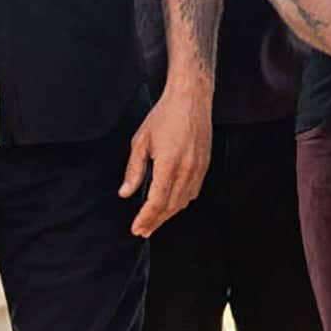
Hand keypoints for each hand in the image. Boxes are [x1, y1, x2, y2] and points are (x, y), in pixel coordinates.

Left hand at [120, 83, 211, 237]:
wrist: (190, 99)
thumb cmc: (165, 115)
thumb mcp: (141, 141)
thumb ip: (133, 170)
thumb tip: (126, 192)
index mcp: (169, 164)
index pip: (156, 202)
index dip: (146, 219)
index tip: (137, 228)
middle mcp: (186, 170)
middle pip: (170, 207)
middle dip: (155, 222)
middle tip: (143, 230)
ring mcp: (198, 169)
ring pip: (183, 202)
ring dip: (168, 215)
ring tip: (155, 221)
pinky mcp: (204, 166)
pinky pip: (193, 192)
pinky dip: (181, 202)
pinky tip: (172, 204)